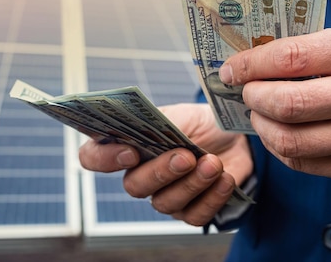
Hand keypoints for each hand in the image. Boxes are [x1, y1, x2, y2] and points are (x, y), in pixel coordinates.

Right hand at [78, 103, 251, 225]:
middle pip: (134, 186)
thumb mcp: (181, 115)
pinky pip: (194, 216)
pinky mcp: (191, 210)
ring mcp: (165, 195)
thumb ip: (159, 125)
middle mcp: (140, 174)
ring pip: (166, 204)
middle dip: (161, 172)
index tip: (130, 151)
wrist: (236, 136)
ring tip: (214, 163)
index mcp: (128, 144)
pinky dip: (212, 197)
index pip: (94, 157)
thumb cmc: (201, 123)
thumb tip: (146, 128)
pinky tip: (225, 178)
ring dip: (193, 183)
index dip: (104, 158)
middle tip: (186, 156)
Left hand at [219, 26, 330, 182]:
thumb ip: (311, 48)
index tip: (231, 69)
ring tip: (259, 112)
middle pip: (287, 103)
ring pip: (289, 140)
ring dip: (261, 125)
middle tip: (246, 92)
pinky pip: (301, 162)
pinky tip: (277, 132)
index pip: (292, 57)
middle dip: (253, 97)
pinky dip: (277, 147)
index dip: (251, 64)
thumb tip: (250, 60)